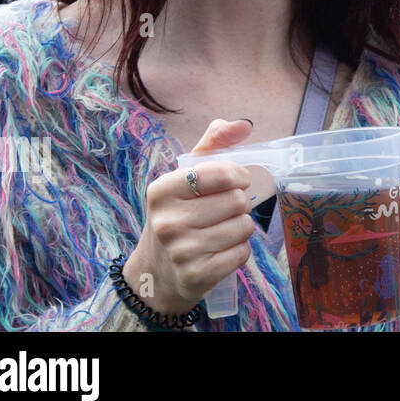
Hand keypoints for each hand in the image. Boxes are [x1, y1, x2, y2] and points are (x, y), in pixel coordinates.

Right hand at [122, 119, 256, 314]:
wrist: (156, 273)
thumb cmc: (178, 215)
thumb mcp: (186, 177)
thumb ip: (214, 143)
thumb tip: (244, 124)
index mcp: (162, 190)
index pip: (218, 172)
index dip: (238, 175)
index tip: (238, 180)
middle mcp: (167, 221)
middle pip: (237, 201)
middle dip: (240, 204)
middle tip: (226, 211)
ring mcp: (180, 251)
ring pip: (243, 227)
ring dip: (242, 228)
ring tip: (223, 231)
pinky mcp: (195, 276)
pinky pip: (241, 254)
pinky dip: (240, 251)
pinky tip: (221, 251)